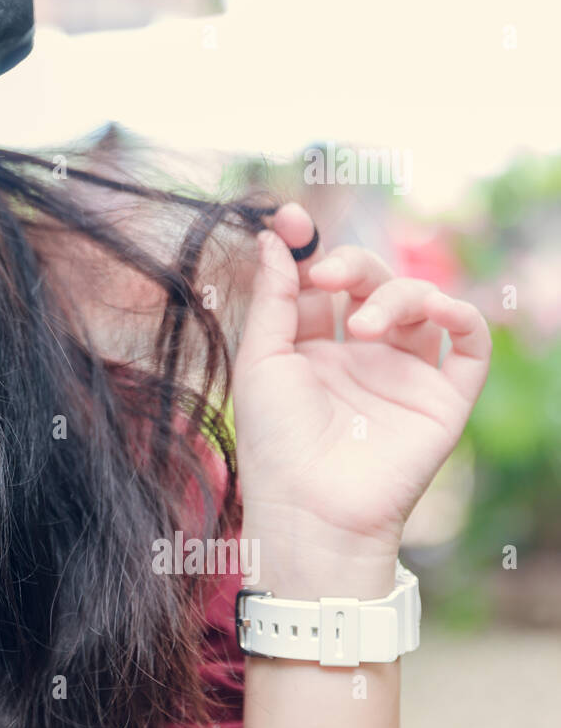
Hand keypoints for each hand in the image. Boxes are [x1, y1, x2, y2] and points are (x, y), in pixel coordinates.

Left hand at [232, 203, 491, 580]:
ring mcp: (402, 374)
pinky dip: (459, 315)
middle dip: (352, 265)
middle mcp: (358, 355)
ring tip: (365, 325)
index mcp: (309, 347)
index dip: (309, 247)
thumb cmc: (275, 440)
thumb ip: (272, 297)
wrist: (312, 507)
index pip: (320, 281)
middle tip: (330, 275)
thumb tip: (270, 238)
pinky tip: (431, 312)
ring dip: (395, 295)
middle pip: (369, 282)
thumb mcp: (260, 359)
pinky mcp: (442, 397)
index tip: (292, 220)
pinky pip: (468, 343)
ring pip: (419, 303)